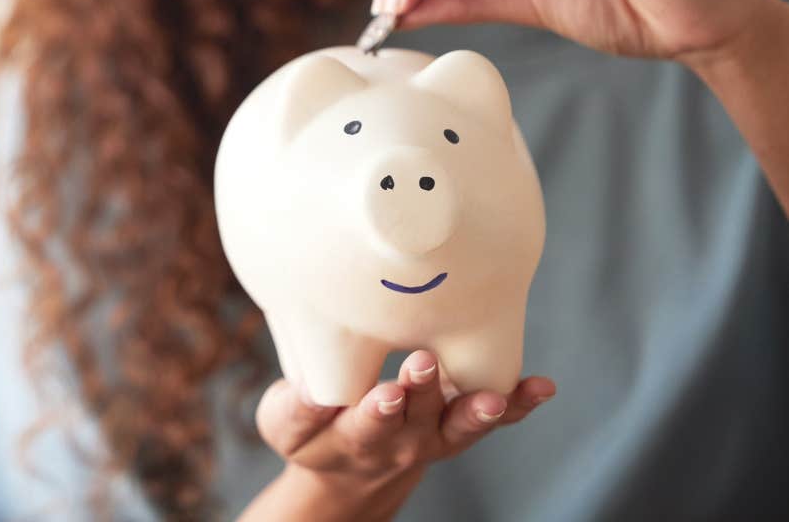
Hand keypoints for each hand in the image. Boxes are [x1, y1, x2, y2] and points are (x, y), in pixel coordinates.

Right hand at [255, 350, 554, 502]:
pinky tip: (542, 386)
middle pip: (416, 420)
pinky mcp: (460, 422)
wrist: (350, 465)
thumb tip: (311, 388)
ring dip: (477, 409)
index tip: (386, 394)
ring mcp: (436, 434)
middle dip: (422, 392)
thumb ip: (297, 407)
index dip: (376, 411)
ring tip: (496, 397)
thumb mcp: (287, 422)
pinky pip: (495, 417)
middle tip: (424, 364)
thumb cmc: (315, 426)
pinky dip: (520, 403)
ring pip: (461, 425)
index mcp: (354, 437)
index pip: (365, 426)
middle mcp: (401, 441)